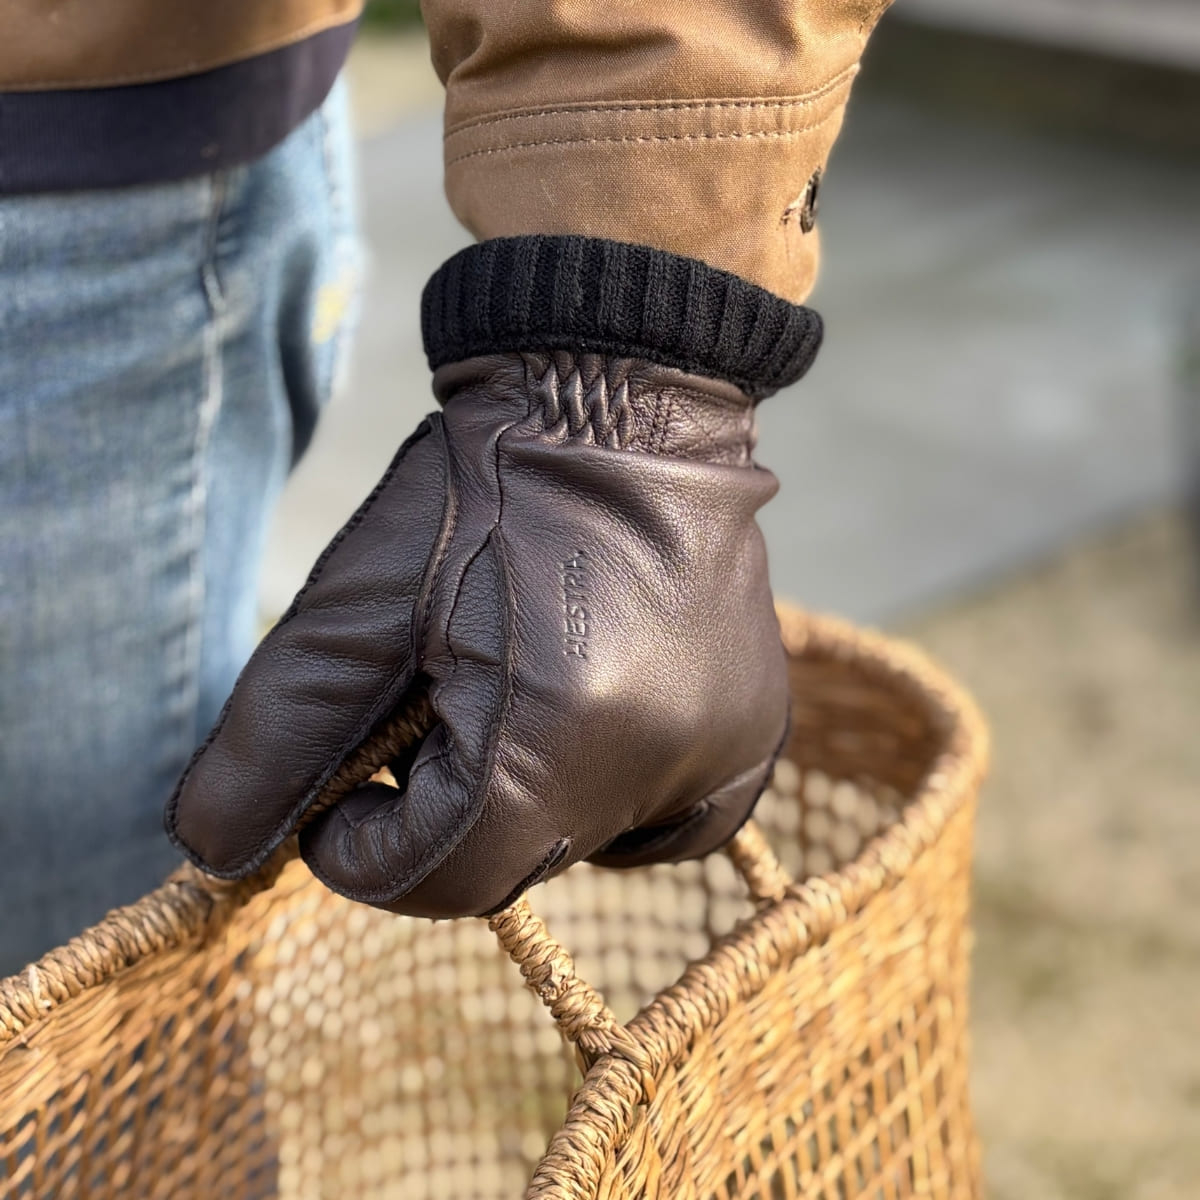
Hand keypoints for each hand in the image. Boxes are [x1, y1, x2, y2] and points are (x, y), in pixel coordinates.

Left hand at [167, 238, 819, 917]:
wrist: (619, 400)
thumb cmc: (479, 491)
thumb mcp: (355, 606)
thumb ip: (270, 739)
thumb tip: (209, 852)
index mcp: (549, 739)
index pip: (433, 877)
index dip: (363, 845)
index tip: (350, 785)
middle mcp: (653, 764)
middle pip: (511, 861)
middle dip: (445, 814)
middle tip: (432, 709)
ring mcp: (721, 749)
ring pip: (583, 843)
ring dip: (528, 801)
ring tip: (518, 692)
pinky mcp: (755, 729)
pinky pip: (672, 821)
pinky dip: (611, 799)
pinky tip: (590, 728)